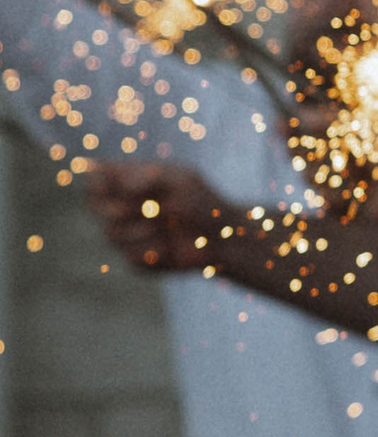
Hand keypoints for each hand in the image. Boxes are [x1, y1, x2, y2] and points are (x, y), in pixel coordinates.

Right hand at [85, 162, 221, 270]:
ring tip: (167, 223)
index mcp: (130, 183)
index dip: (97, 181)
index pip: (95, 179)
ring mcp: (126, 234)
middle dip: (118, 207)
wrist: (222, 237)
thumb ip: (151, 178)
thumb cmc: (202, 201)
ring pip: (111, 233)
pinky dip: (154, 248)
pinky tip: (171, 245)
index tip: (114, 183)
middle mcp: (122, 208)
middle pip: (95, 206)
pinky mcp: (136, 258)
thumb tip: (123, 184)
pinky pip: (132, 255)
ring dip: (141, 228)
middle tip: (148, 206)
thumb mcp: (181, 180)